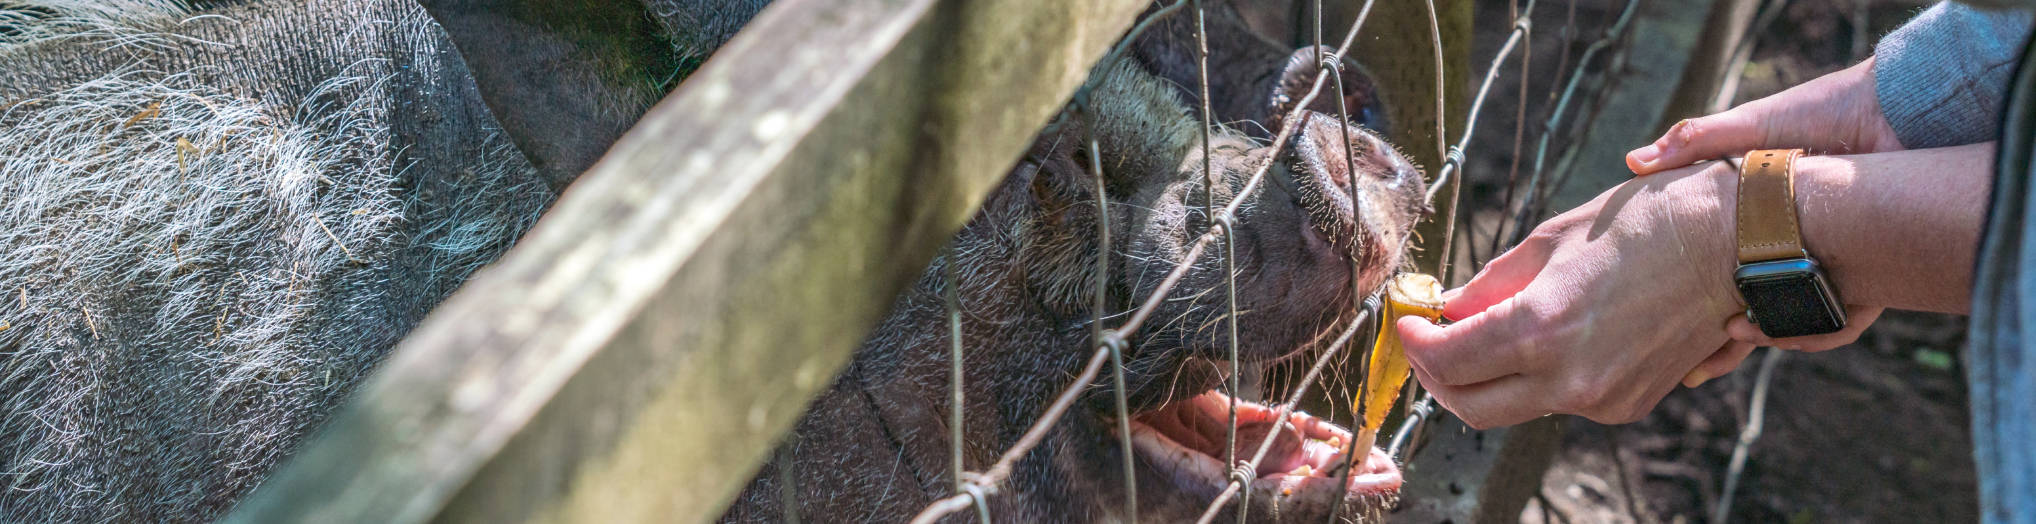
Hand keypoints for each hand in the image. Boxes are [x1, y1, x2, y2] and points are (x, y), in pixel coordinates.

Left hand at [1399, 162, 1746, 427]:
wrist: (1736, 245)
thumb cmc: (1646, 223)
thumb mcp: (1550, 240)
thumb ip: (1489, 285)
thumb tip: (1446, 309)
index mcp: (1542, 330)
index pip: (1447, 361)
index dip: (1415, 343)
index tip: (1406, 321)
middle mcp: (1570, 380)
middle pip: (1470, 405)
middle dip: (1436, 375)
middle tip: (1427, 340)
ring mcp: (1602, 401)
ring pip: (1514, 408)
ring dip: (1485, 377)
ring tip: (1480, 332)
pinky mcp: (1627, 405)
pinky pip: (1559, 402)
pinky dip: (1534, 378)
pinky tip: (1541, 340)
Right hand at [1627, 58, 1898, 384]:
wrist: (1901, 119)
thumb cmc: (1828, 112)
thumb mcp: (1751, 127)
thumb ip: (1695, 143)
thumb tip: (1632, 162)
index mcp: (1763, 218)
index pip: (1716, 269)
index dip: (1690, 299)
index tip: (1659, 320)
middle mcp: (1795, 246)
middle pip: (1754, 308)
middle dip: (1726, 343)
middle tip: (1697, 365)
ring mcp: (1831, 267)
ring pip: (1791, 322)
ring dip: (1764, 336)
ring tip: (1734, 331)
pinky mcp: (1867, 281)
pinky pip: (1834, 324)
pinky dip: (1811, 332)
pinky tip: (1781, 327)